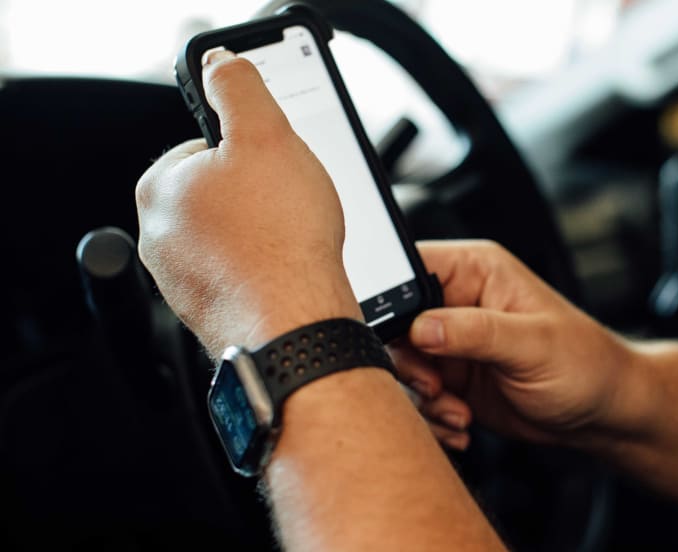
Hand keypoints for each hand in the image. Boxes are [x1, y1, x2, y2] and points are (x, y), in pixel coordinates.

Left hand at [136, 50, 359, 353]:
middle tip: (290, 205)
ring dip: (263, 234)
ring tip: (293, 241)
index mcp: (161, 187)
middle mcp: (160, 236)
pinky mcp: (208, 309)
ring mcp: (181, 279)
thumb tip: (223, 66)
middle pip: (220, 193)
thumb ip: (239, 89)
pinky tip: (288, 270)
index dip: (251, 151)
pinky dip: (264, 269)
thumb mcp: (266, 136)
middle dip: (258, 195)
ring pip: (231, 236)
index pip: (206, 146)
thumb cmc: (281, 241)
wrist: (295, 325)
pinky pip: (240, 273)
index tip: (275, 165)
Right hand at [391, 241, 634, 449]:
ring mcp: (453, 343)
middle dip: (409, 365)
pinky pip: (419, 396)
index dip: (393, 303)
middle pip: (395, 324)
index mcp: (475, 271)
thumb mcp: (532, 344)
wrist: (603, 413)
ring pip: (403, 366)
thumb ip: (475, 332)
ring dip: (424, 398)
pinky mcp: (452, 378)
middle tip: (435, 387)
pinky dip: (433, 417)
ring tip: (458, 413)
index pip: (409, 269)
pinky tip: (461, 425)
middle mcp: (457, 303)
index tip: (405, 342)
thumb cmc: (586, 363)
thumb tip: (421, 325)